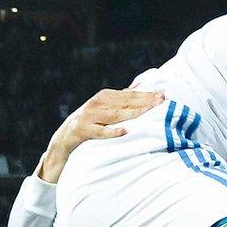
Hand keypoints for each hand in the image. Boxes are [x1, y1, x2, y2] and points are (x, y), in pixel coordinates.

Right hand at [38, 88, 164, 182]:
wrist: (63, 140)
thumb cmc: (91, 124)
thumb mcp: (106, 109)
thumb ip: (122, 99)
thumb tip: (142, 85)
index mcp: (105, 97)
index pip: (130, 95)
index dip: (147, 95)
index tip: (164, 96)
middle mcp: (97, 103)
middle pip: (125, 103)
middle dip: (144, 102)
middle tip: (161, 102)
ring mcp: (89, 116)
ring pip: (115, 115)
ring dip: (132, 113)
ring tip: (148, 112)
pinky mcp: (82, 130)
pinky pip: (99, 132)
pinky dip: (111, 132)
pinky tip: (124, 131)